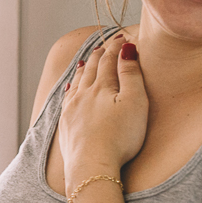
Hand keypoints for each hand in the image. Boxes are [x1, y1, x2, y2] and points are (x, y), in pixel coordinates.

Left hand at [58, 32, 147, 188]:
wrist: (91, 165)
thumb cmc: (120, 137)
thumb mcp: (135, 103)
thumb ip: (131, 74)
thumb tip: (126, 48)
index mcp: (103, 87)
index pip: (110, 60)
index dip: (117, 47)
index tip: (123, 37)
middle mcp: (84, 93)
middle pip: (92, 67)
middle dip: (100, 54)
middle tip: (105, 44)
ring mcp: (72, 108)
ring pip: (78, 81)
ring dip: (84, 67)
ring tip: (86, 60)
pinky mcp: (66, 123)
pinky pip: (67, 98)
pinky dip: (71, 87)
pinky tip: (71, 87)